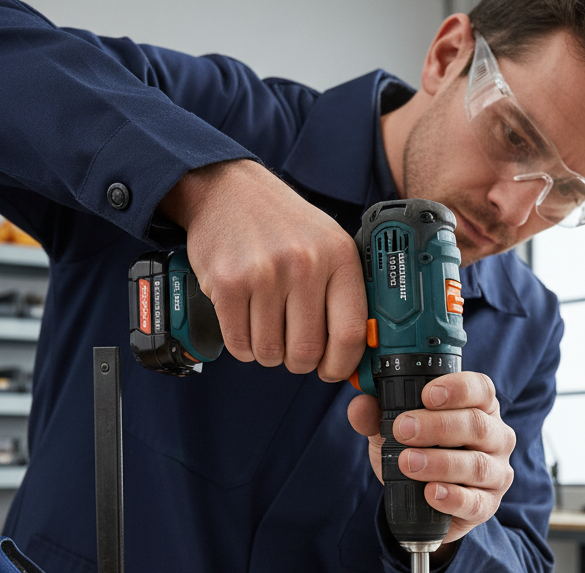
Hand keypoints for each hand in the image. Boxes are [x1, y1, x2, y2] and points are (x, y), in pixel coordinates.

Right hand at [158, 159, 366, 379]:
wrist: (228, 190)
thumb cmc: (284, 226)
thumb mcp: (329, 246)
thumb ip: (346, 294)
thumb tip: (357, 355)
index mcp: (338, 257)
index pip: (350, 334)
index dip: (341, 365)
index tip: (331, 370)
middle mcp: (304, 264)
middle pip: (306, 351)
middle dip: (299, 361)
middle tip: (292, 347)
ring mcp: (264, 273)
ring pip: (270, 353)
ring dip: (268, 352)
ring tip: (267, 326)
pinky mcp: (228, 283)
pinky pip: (239, 344)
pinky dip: (242, 345)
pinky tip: (245, 322)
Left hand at [347, 372, 515, 546]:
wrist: (422, 503)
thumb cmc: (418, 453)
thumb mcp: (394, 432)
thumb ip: (376, 417)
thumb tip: (359, 406)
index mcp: (479, 407)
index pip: (480, 388)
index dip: (457, 388)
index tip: (427, 394)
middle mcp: (496, 436)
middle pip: (477, 424)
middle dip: (438, 426)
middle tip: (403, 430)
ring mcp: (496, 472)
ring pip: (477, 465)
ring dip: (440, 463)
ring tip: (408, 463)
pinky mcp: (488, 504)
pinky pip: (476, 502)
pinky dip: (453, 498)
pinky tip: (431, 493)